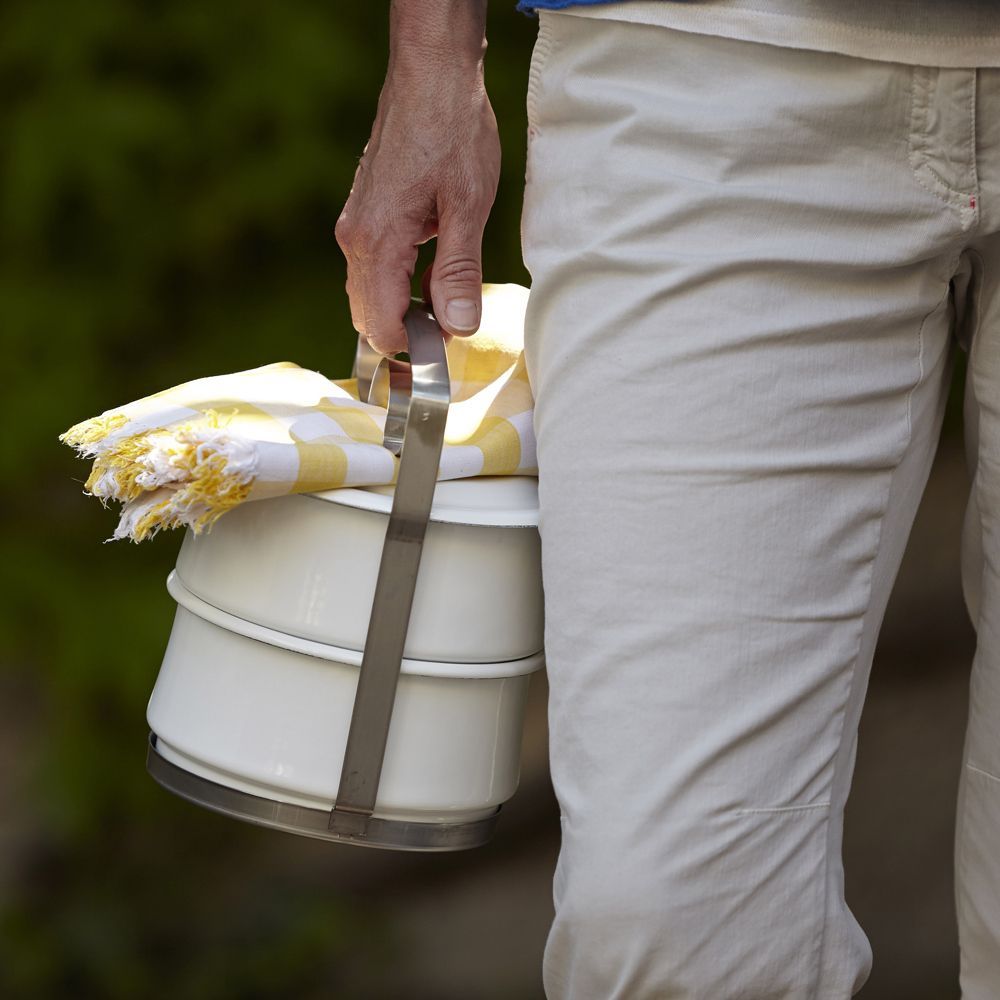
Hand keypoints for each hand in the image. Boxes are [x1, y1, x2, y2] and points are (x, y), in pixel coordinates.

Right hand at [336, 0, 498, 354]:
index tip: (451, 342)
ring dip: (405, 309)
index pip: (382, 328)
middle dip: (408, 334)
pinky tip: (434, 272)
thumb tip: (457, 326)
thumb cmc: (452, 130)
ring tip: (448, 296)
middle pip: (368, 318)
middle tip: (452, 322)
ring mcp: (356, 227)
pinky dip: (400, 286)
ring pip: (369, 296)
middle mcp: (355, 239)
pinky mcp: (365, 217)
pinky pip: (374, 271)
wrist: (430, 74)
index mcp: (377, 242)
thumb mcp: (469, 206)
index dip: (417, 347)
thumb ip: (459, 273)